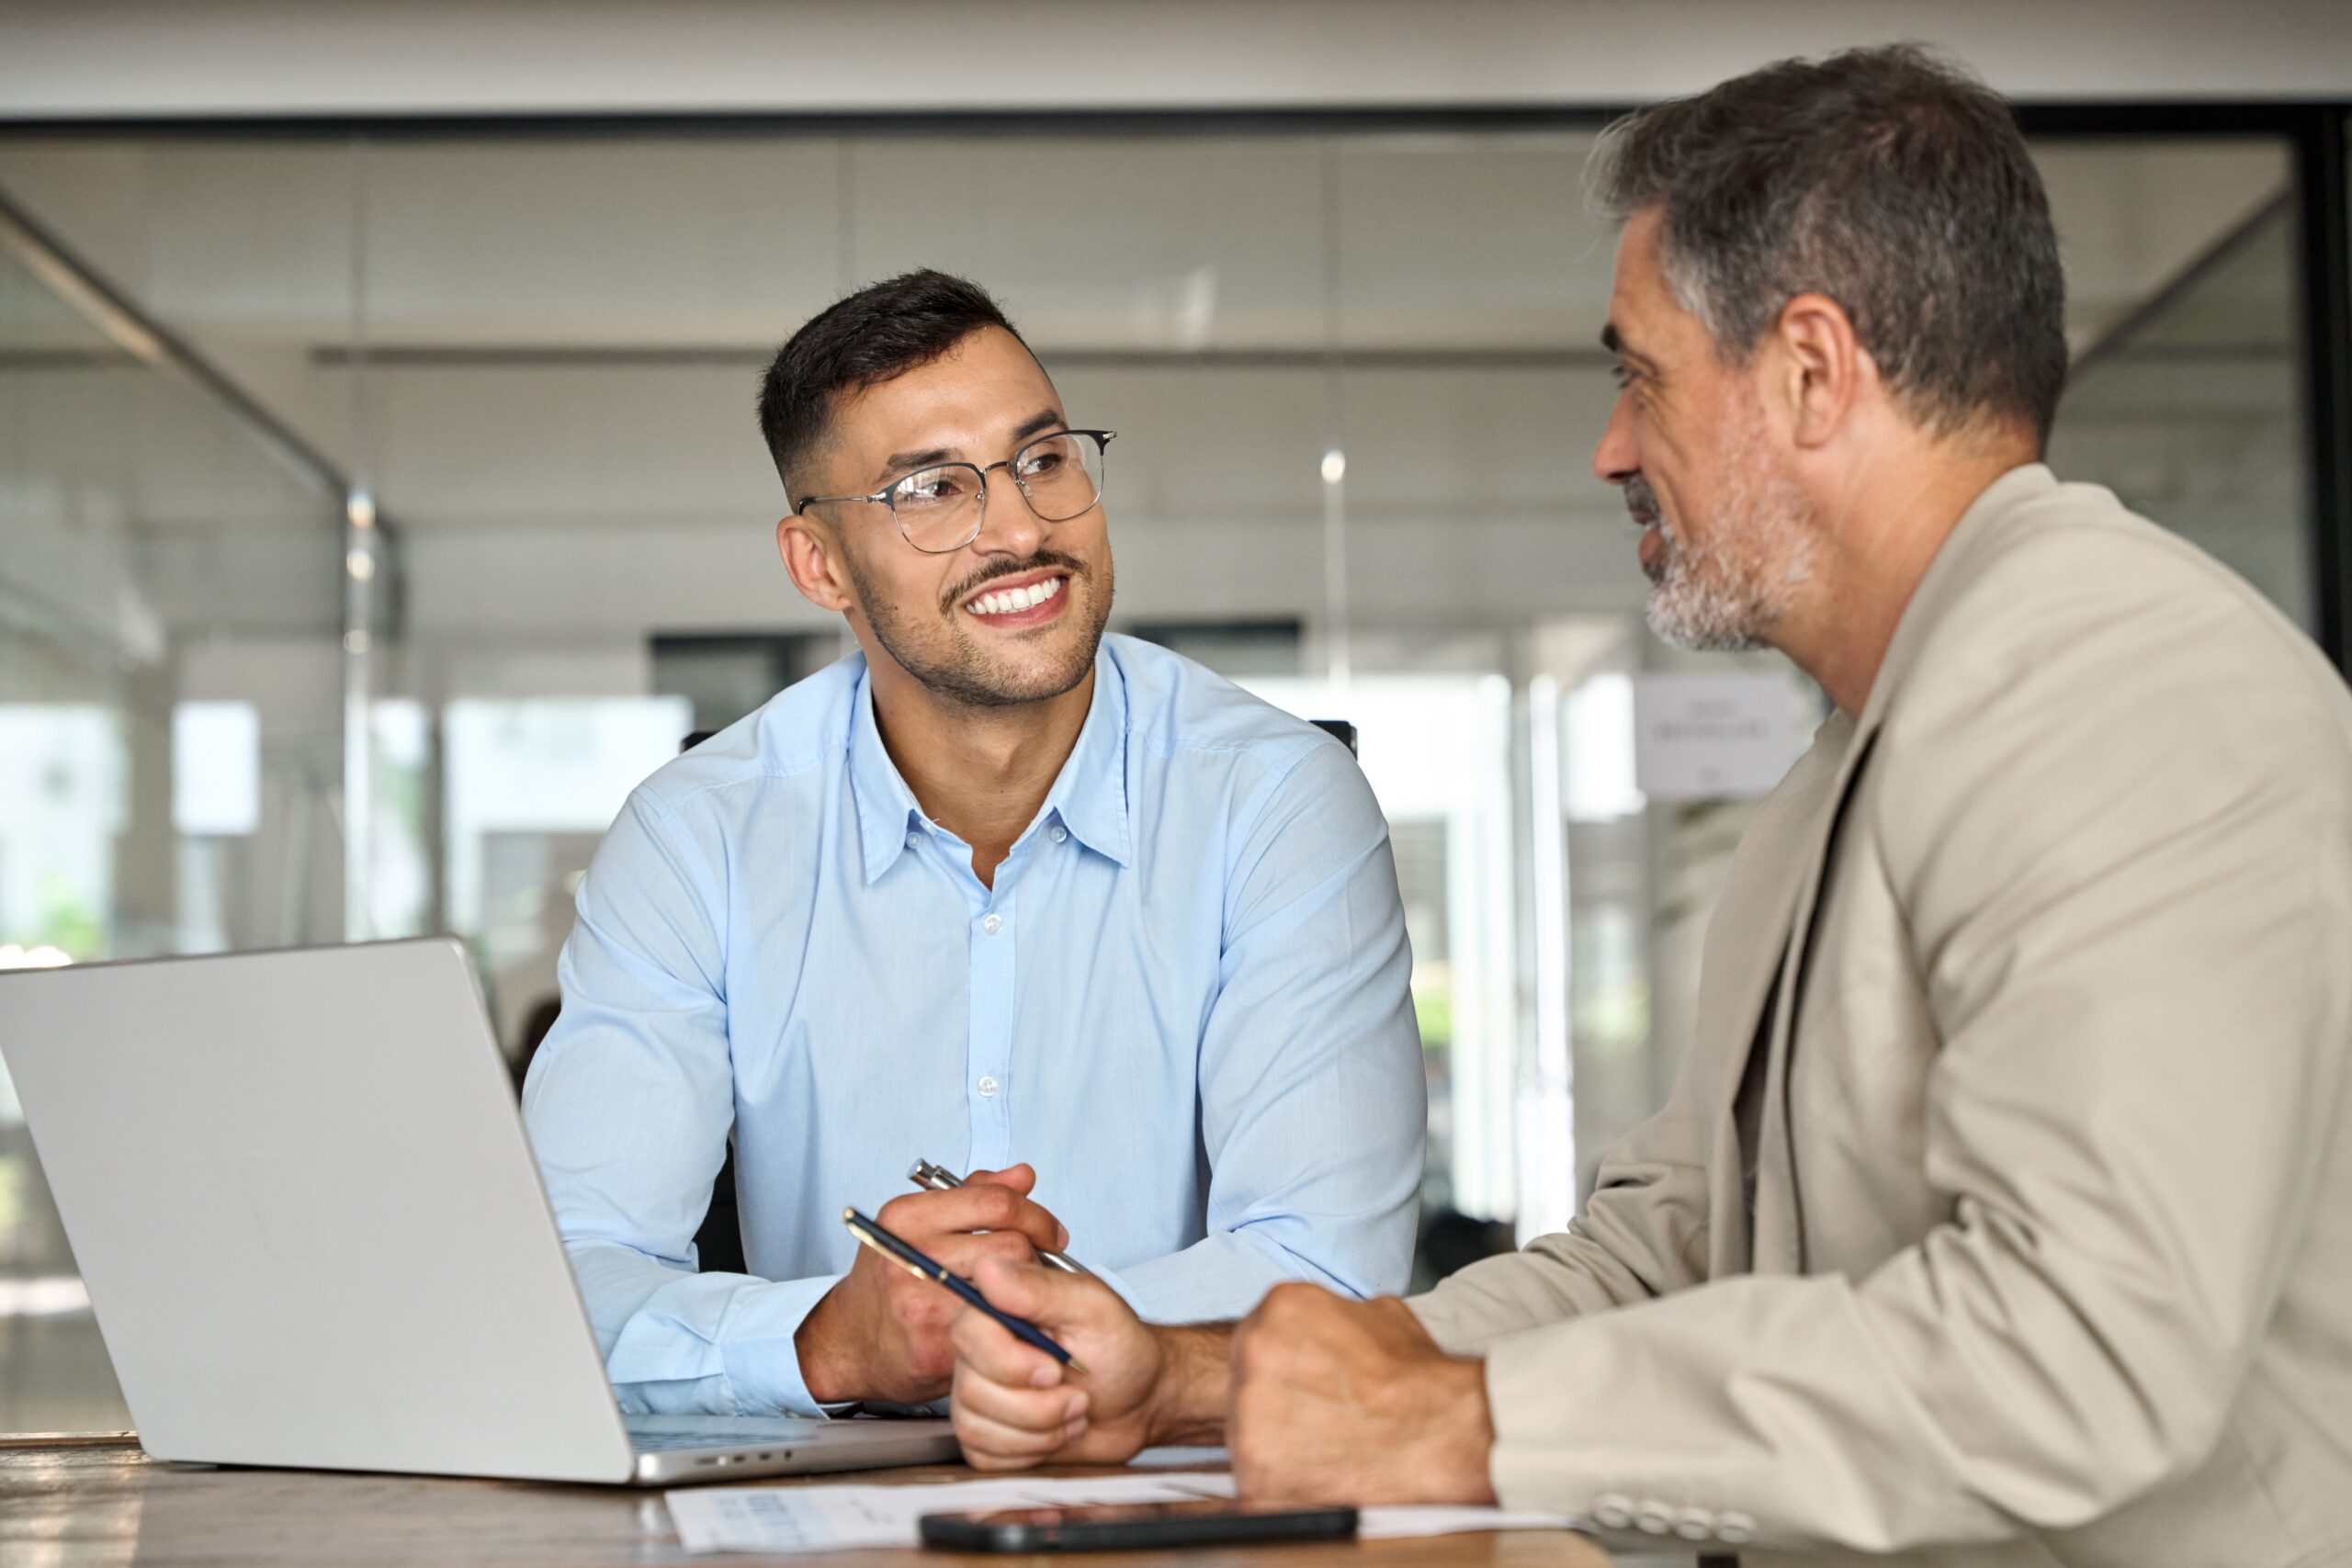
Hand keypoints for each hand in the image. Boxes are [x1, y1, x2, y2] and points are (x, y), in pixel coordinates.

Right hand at [795, 1164, 1067, 1404]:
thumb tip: (1023, 1176)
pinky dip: (1015, 1323)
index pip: (995, 1202)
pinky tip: (1009, 1321)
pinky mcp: (935, 1347)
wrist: (851, 1343)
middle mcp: (910, 1256)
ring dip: (1029, 1290)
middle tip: (1041, 1266)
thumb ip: (974, 1194)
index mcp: (906, 1217)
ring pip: (1012, 1287)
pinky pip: (1001, 1329)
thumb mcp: (918, 1224)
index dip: (1036, 1216)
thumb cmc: (888, 1280)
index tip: (1049, 1232)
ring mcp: (922, 1303)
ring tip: (1023, 1292)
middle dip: (1037, 1254)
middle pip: (1011, 1244)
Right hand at [949, 1257, 1225, 1469]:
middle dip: (1037, 1405)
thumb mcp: (1093, 1309)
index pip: (969, 1333)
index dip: (1010, 1362)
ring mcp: (978, 1395)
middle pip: (972, 1388)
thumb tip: (988, 1268)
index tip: (1055, 1369)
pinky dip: (1032, 1451)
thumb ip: (1040, 1289)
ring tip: (1074, 1409)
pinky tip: (1057, 1431)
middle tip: (1078, 1394)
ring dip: (1041, 1429)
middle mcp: (981, 1352)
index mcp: (1002, 1311)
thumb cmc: (1121, 1350)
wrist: (1140, 1401)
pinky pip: (985, 1456)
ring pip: (976, 1426)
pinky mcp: (986, 1435)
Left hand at [1229, 1283, 1495, 1504]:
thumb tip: (1326, 1332)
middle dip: (1273, 1406)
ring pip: (1244, 1434)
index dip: (1282, 1370)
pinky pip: (1254, 1483)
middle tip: (1315, 1423)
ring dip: (1276, 1447)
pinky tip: (1319, 1480)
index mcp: (1280, 1307)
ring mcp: (1248, 1413)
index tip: (1302, 1389)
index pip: (1257, 1337)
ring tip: (1324, 1452)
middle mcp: (1254, 1352)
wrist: (1442, 1430)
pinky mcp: (1253, 1472)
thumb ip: (1333, 1317)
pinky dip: (1282, 1489)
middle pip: (1242, 1383)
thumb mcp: (1377, 1313)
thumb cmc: (1417, 1378)